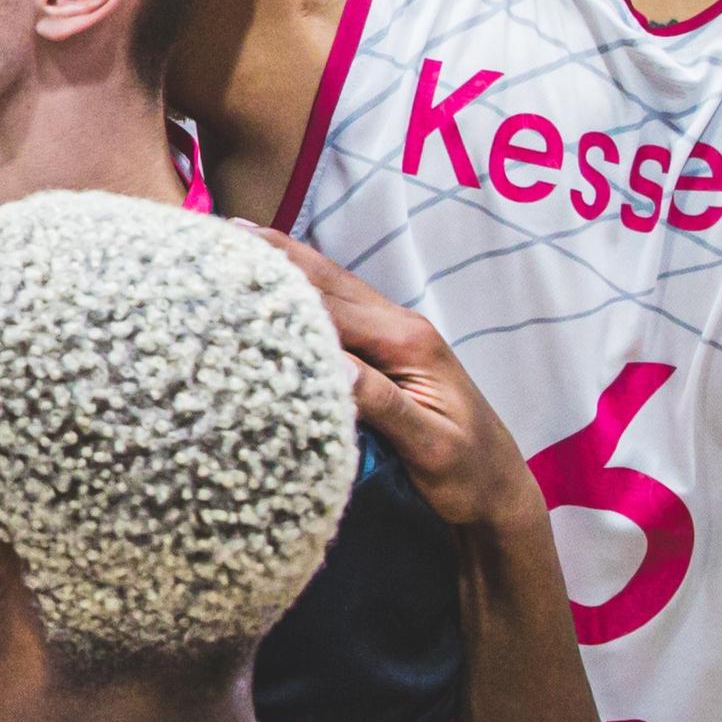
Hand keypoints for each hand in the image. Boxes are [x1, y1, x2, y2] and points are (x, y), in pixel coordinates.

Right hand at [259, 229, 541, 532]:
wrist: (502, 488)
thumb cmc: (468, 473)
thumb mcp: (427, 444)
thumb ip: (380, 401)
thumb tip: (328, 364)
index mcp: (407, 343)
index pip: (331, 307)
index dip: (280, 287)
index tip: (230, 269)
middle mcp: (400, 326)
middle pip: (327, 279)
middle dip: (274, 254)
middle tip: (219, 233)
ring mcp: (396, 333)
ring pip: (332, 285)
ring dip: (285, 261)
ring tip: (236, 237)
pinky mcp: (389, 349)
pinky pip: (339, 307)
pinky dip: (303, 287)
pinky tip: (279, 278)